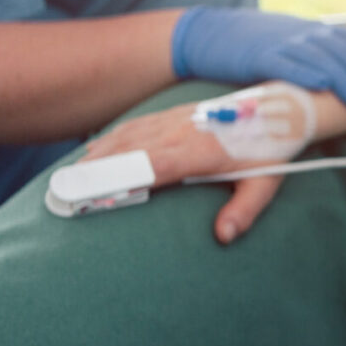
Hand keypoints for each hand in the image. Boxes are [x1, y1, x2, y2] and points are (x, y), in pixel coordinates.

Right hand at [83, 104, 285, 245]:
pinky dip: (112, 138)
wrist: (281, 108)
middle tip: (63, 193)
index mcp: (201, 150)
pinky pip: (136, 125)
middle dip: (95, 172)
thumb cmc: (271, 148)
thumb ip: (244, 210)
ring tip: (68, 178)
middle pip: (130, 152)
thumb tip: (224, 237)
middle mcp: (182, 131)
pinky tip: (93, 151)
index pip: (153, 166)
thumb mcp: (266, 183)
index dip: (122, 179)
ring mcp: (176, 119)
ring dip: (97, 156)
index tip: (93, 195)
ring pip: (128, 136)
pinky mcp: (174, 113)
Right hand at [171, 7, 345, 110]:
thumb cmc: (265, 42)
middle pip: (345, 53)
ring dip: (345, 81)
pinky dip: (304, 73)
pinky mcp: (258, 55)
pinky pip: (284, 64)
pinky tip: (322, 85)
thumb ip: (343, 43)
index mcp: (320, 32)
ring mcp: (283, 43)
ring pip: (321, 60)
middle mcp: (306, 34)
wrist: (214, 33)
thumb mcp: (307, 39)